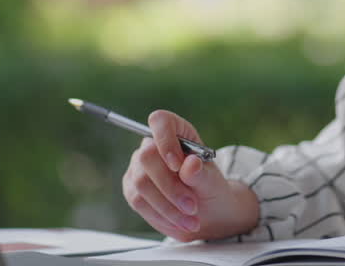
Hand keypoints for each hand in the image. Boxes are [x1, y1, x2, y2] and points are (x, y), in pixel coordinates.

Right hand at [121, 110, 258, 240]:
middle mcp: (152, 145)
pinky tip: (177, 222)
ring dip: (167, 207)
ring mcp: (138, 167)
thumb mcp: (212, 181)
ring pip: (141, 183)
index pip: (161, 121)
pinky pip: (138, 201)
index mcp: (177, 132)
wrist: (205, 211)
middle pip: (146, 157)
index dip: (165, 140)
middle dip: (170, 187)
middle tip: (192, 207)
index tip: (177, 165)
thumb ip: (200, 173)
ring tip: (190, 221)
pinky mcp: (131, 188)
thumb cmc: (210, 188)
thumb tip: (191, 163)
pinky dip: (159, 215)